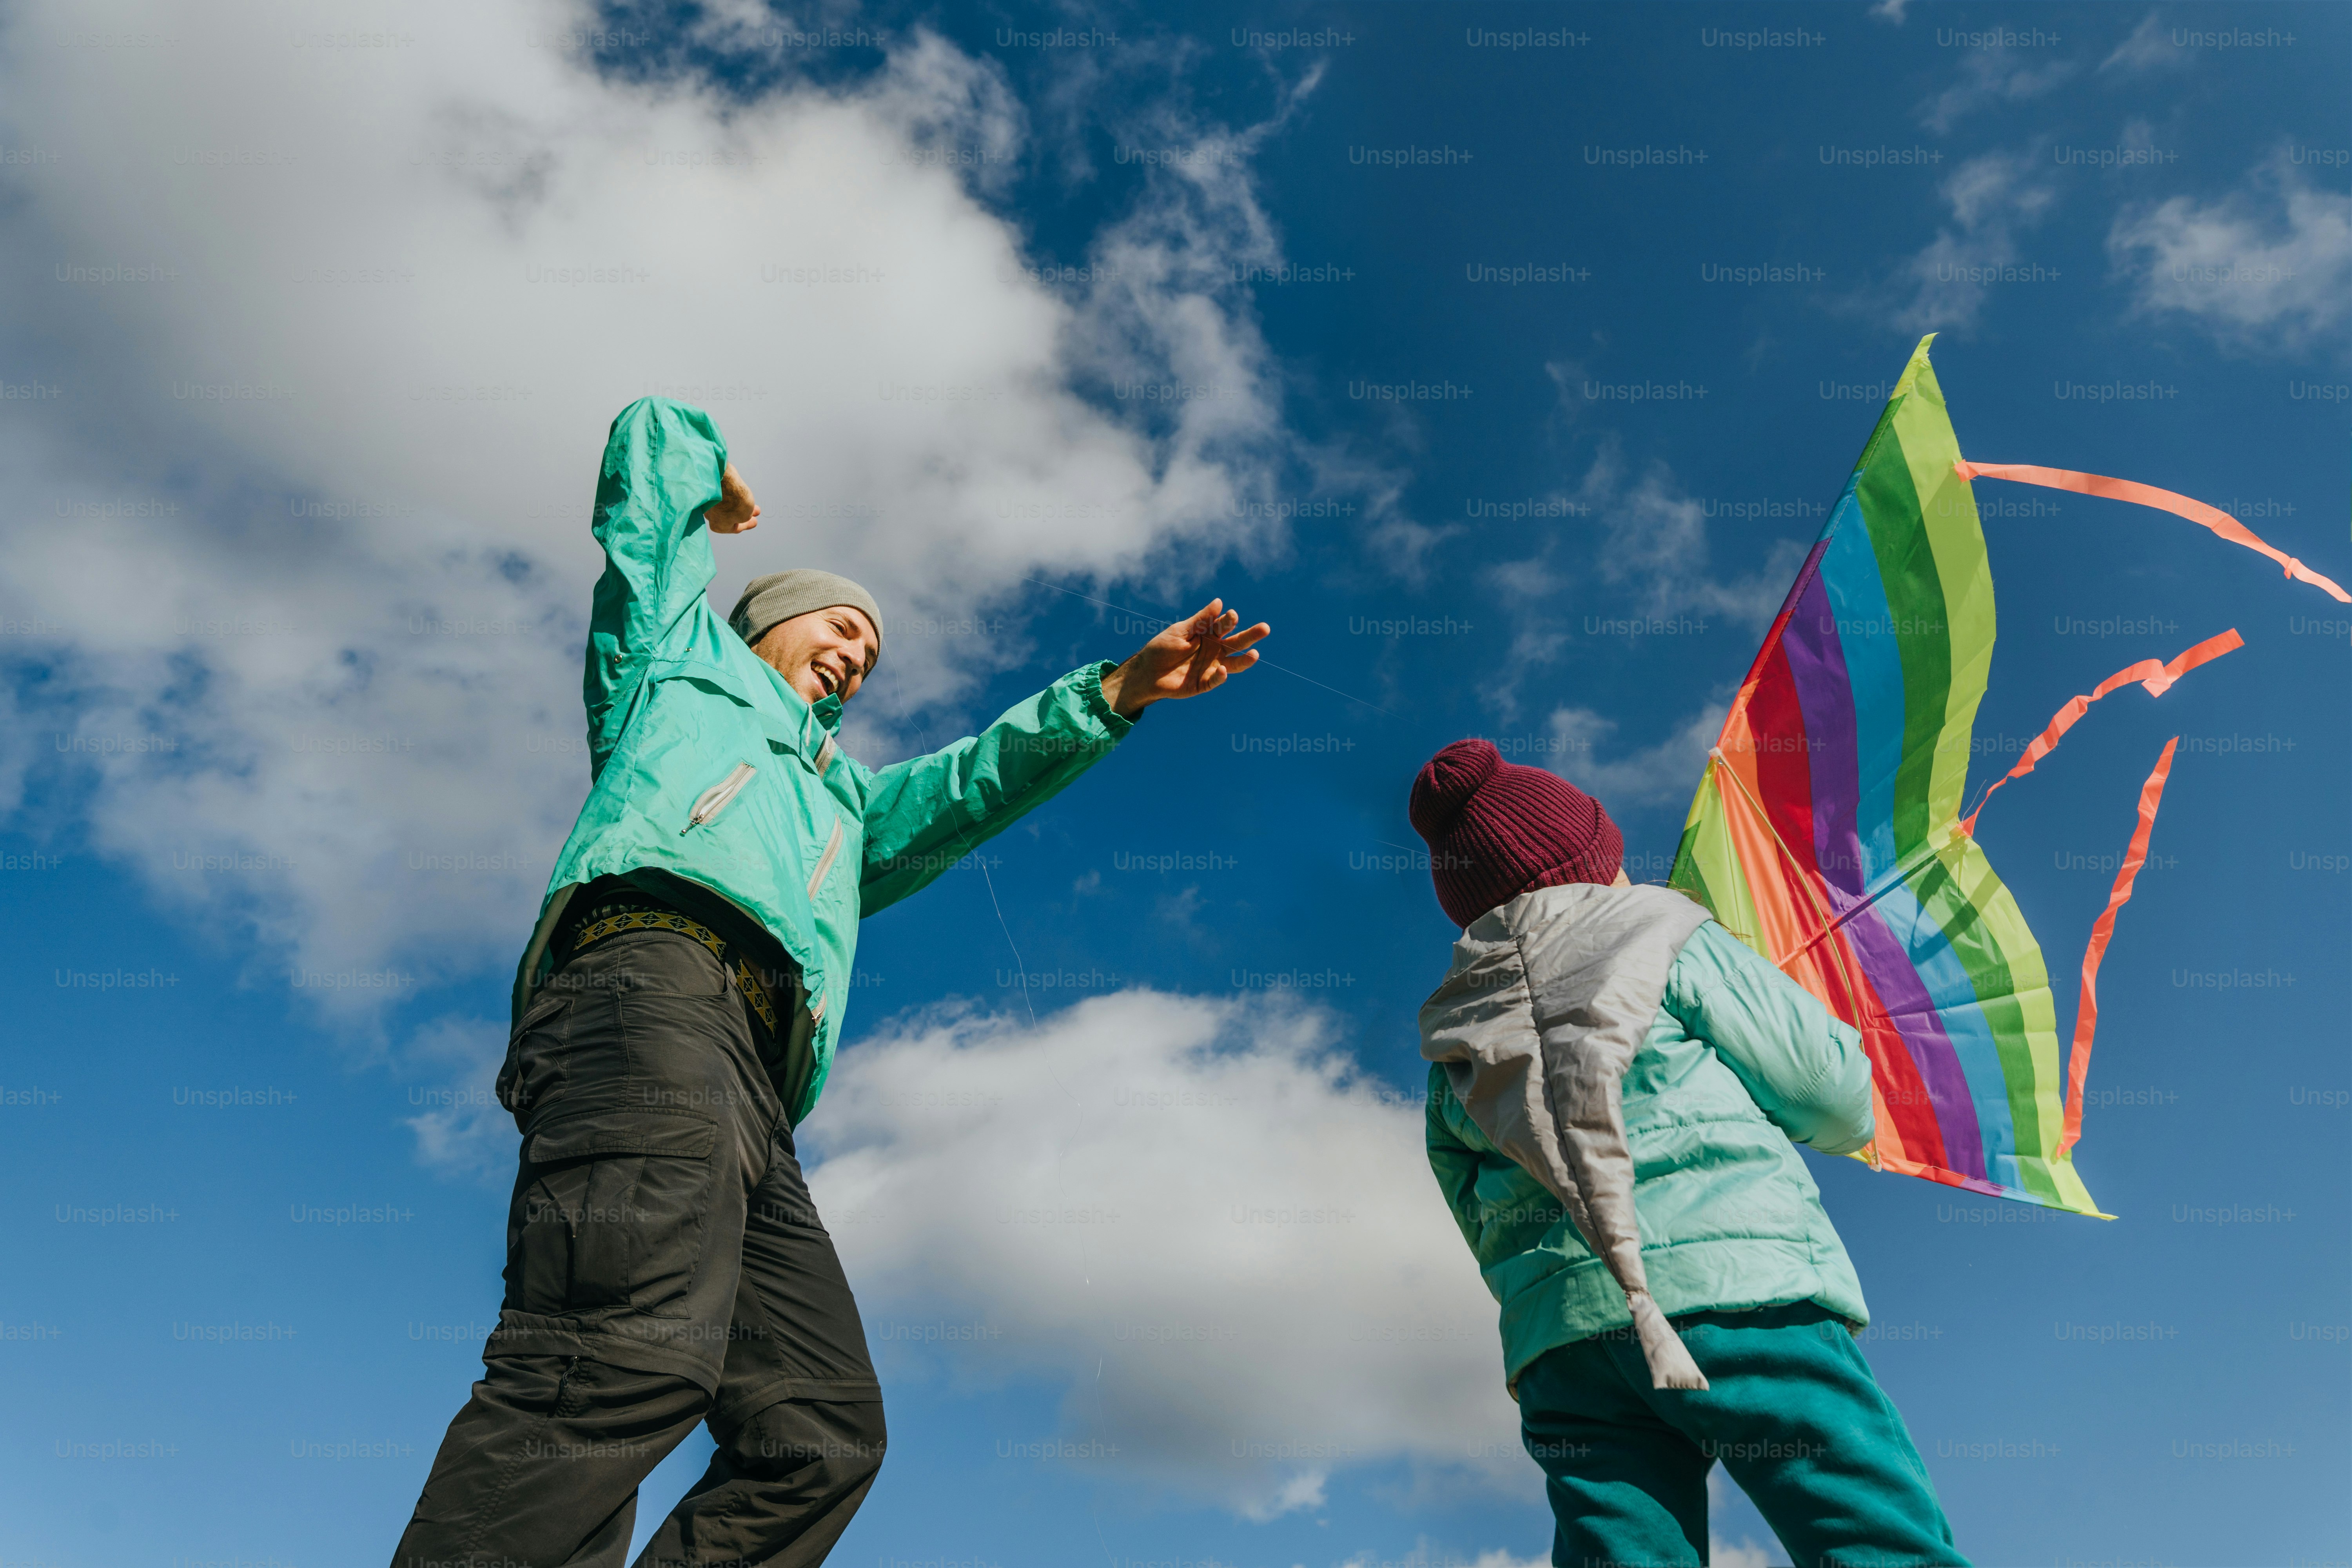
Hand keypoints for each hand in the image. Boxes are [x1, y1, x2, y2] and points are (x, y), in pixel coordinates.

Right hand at [706, 461, 759, 533]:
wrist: (723, 481)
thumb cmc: (733, 501)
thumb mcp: (745, 515)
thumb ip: (745, 517)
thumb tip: (743, 512)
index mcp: (718, 526)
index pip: (734, 528)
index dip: (746, 525)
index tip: (754, 522)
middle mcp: (711, 516)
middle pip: (729, 517)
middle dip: (743, 514)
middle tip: (754, 512)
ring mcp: (709, 503)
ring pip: (726, 505)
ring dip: (739, 504)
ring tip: (749, 500)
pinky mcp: (711, 491)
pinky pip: (723, 495)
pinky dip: (732, 495)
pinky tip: (739, 492)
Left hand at [1098, 598, 1269, 717]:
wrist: (1146, 672)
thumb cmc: (1162, 648)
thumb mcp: (1180, 631)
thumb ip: (1200, 620)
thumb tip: (1220, 602)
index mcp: (1209, 634)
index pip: (1224, 625)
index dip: (1229, 620)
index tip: (1231, 615)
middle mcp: (1215, 650)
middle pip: (1237, 642)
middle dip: (1251, 635)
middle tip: (1265, 628)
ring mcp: (1212, 667)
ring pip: (1234, 663)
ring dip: (1245, 659)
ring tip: (1255, 654)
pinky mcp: (1205, 683)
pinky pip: (1217, 679)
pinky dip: (1221, 676)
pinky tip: (1223, 670)